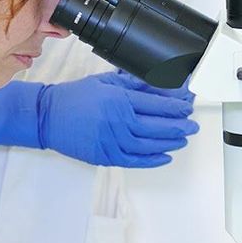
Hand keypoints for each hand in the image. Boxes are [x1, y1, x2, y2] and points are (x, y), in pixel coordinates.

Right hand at [0, 71, 197, 167]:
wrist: (49, 116)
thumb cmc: (75, 97)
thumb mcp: (105, 82)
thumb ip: (132, 83)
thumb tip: (157, 83)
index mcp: (119, 100)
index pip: (155, 104)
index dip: (175, 107)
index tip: (187, 107)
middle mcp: (118, 121)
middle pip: (156, 126)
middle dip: (179, 126)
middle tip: (192, 126)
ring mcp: (111, 141)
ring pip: (148, 145)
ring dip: (169, 142)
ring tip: (182, 139)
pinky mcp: (105, 156)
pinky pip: (134, 161)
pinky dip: (152, 160)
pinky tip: (164, 156)